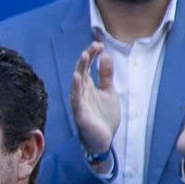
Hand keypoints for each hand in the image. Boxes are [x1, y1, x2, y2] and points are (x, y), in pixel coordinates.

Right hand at [70, 41, 119, 156]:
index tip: (99, 44)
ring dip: (80, 68)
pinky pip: (76, 99)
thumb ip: (106, 75)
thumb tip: (106, 56)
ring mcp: (79, 102)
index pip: (88, 67)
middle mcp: (81, 92)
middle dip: (86, 58)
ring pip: (78, 82)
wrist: (103, 140)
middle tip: (93, 46)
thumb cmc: (103, 116)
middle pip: (82, 71)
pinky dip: (76, 88)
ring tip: (85, 55)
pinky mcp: (80, 113)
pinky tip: (77, 77)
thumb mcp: (109, 92)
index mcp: (87, 87)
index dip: (93, 55)